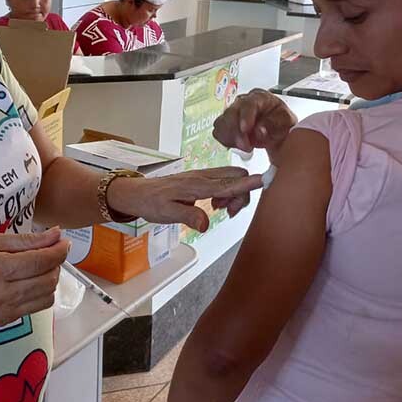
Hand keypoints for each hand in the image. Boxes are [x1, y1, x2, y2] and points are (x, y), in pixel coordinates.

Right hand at [0, 228, 69, 326]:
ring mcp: (3, 312)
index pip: (40, 261)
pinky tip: (30, 281)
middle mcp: (0, 294)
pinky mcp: (4, 321)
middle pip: (48, 280)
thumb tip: (55, 234)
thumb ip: (25, 240)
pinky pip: (35, 308)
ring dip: (51, 279)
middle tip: (53, 251)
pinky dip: (40, 293)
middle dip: (57, 264)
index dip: (58, 250)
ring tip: (41, 266)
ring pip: (46, 297)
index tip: (63, 241)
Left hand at [108, 167, 262, 231]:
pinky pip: (222, 180)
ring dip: (234, 193)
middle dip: (242, 193)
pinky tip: (214, 205)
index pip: (227, 183)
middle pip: (235, 176)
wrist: (137, 193)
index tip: (265, 180)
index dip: (247, 184)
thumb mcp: (167, 214)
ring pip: (231, 177)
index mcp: (196, 185)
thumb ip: (188, 216)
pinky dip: (226, 192)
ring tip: (219, 210)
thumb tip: (206, 224)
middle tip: (227, 213)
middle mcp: (202, 177)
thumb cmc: (151, 203)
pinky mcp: (200, 179)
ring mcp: (201, 176)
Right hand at [213, 89, 296, 163]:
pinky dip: (225, 140)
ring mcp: (232, 111)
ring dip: (230, 137)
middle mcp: (242, 102)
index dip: (245, 117)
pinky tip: (237, 145)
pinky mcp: (226, 123)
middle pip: (230, 113)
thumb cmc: (281, 122)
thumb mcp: (285, 122)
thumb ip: (273, 125)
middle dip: (237, 132)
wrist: (277, 129)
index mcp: (259, 97)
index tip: (245, 129)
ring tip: (245, 146)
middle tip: (247, 146)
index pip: (248, 104)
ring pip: (221, 122)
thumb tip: (258, 131)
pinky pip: (218, 131)